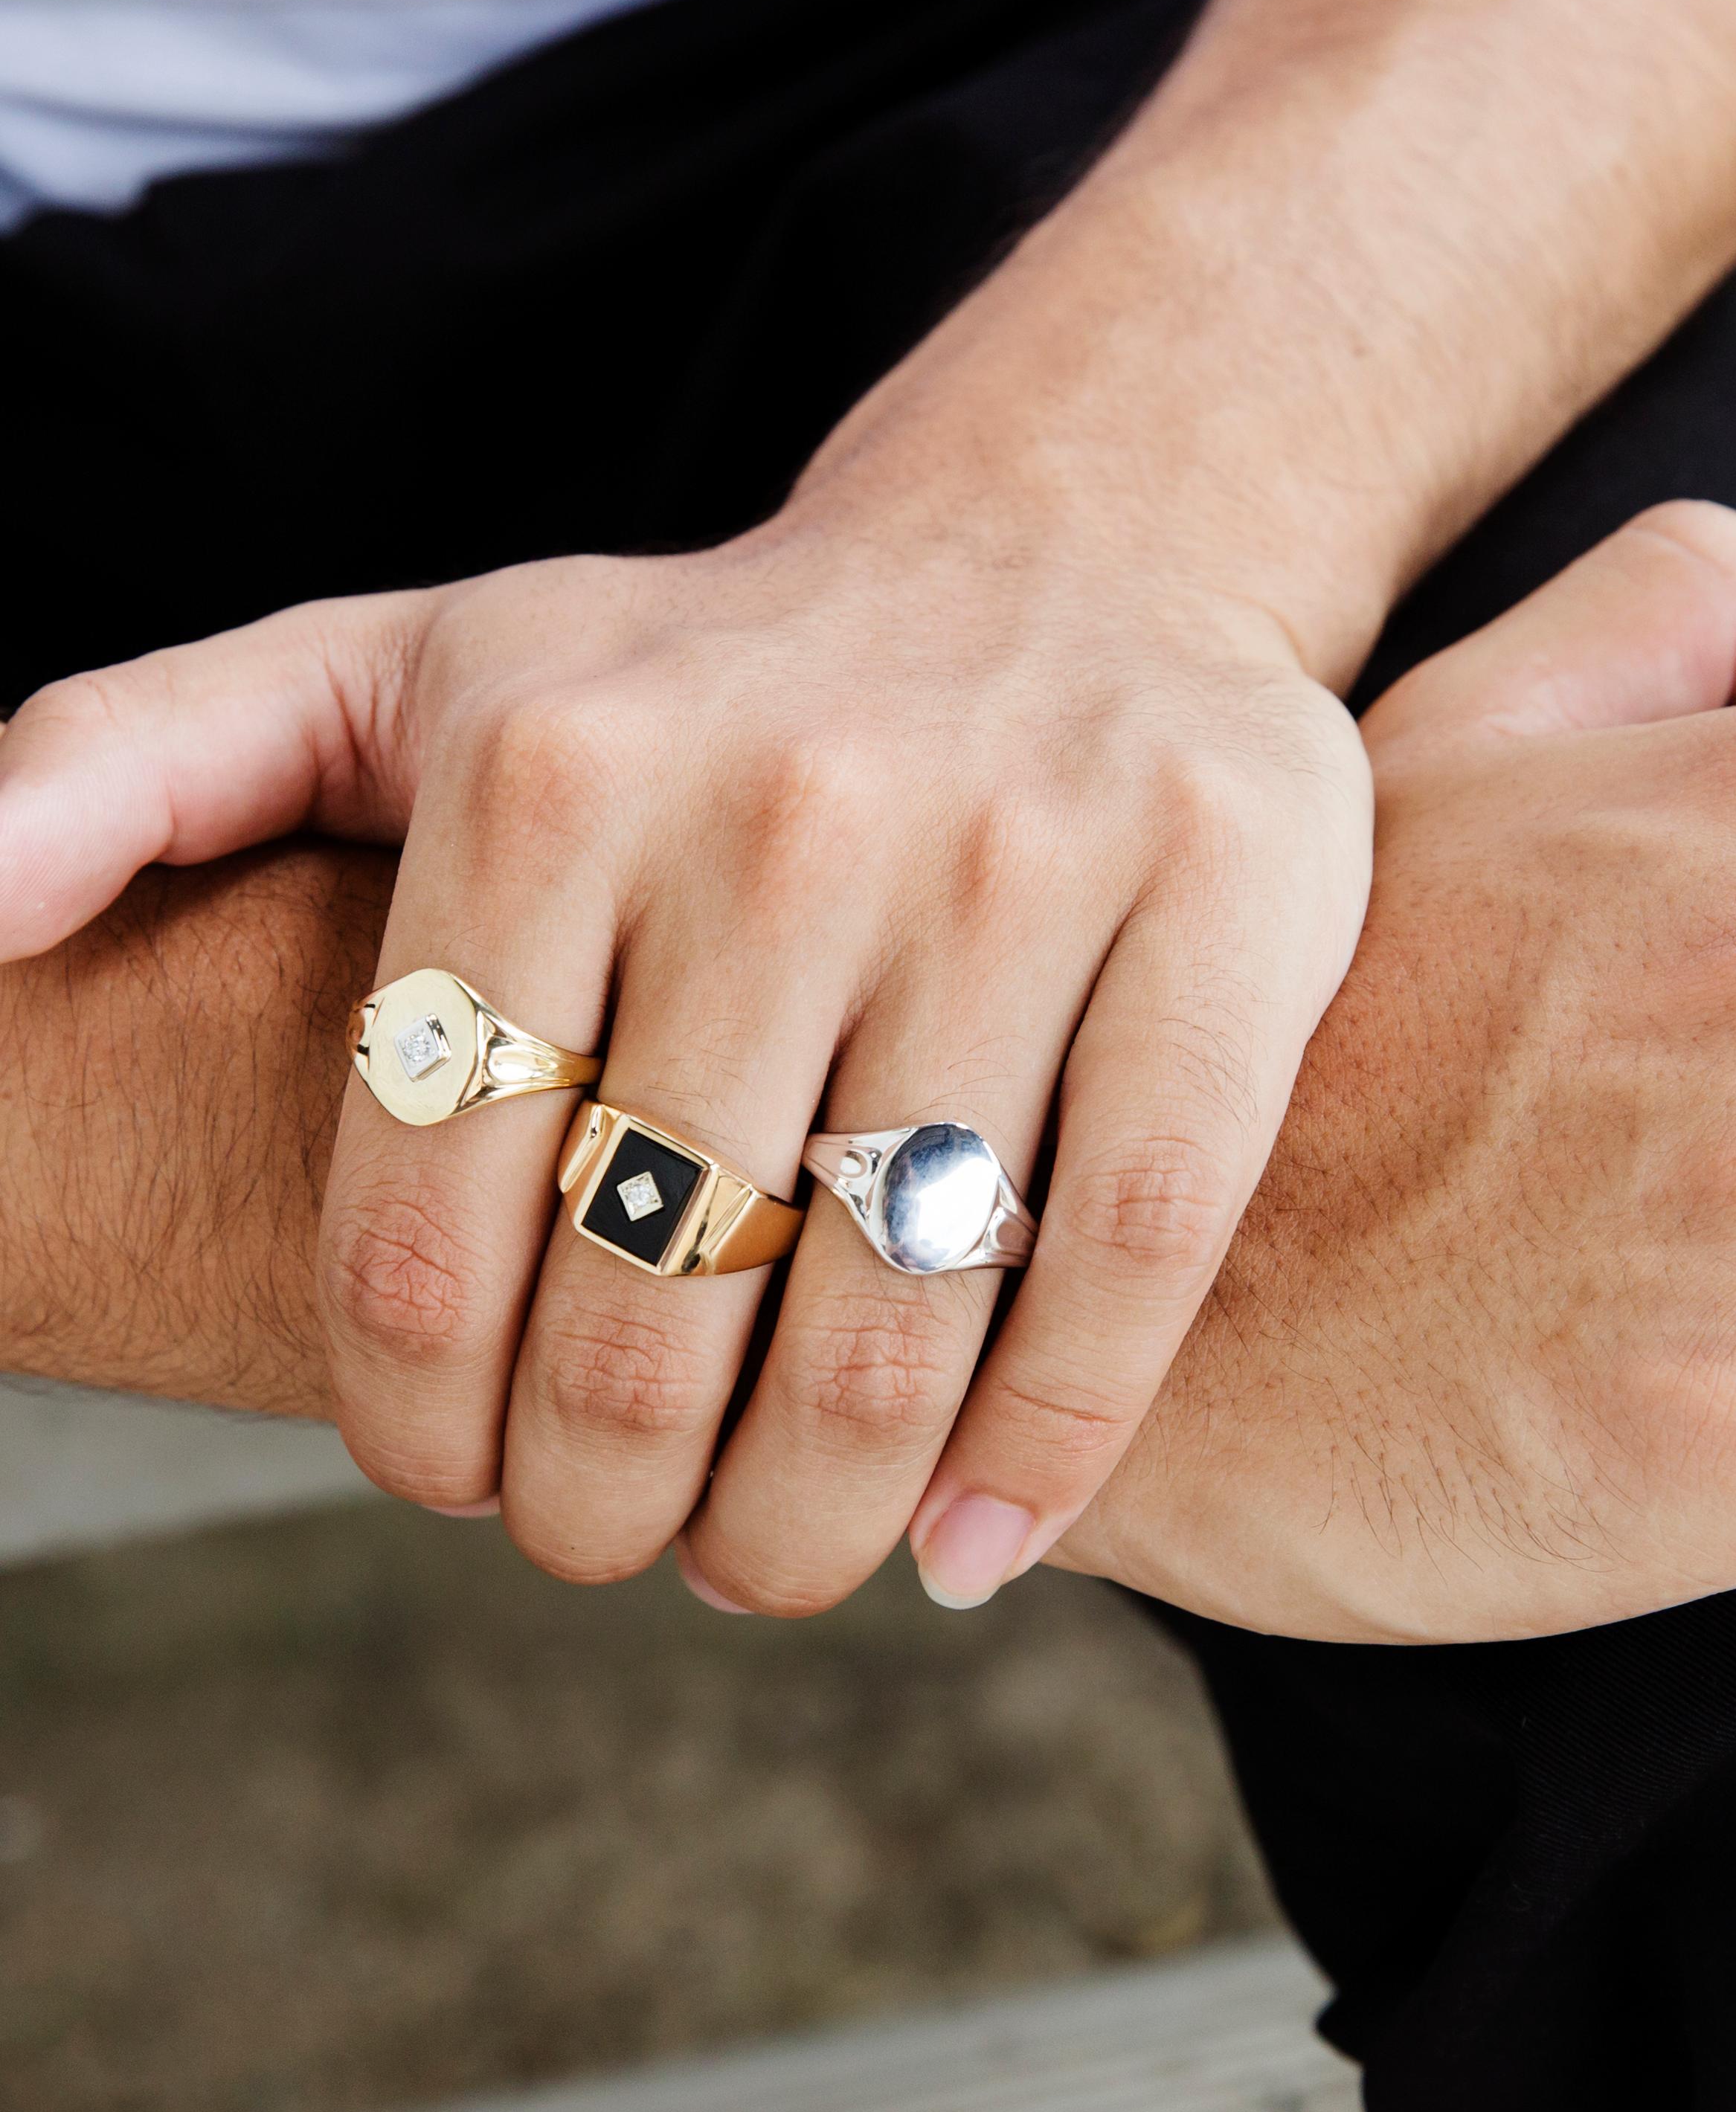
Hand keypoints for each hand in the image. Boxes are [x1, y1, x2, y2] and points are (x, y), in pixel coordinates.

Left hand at [0, 474, 1374, 1608]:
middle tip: (621, 1545)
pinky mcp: (1221, 913)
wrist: (1067, 551)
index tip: (460, 1488)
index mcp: (552, 769)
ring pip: (893, 1307)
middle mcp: (787, 805)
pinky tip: (971, 1543)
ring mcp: (1023, 858)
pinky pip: (1119, 1253)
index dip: (422, 1425)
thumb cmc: (715, 671)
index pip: (436, 1214)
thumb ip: (137, 761)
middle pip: (660, 1296)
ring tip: (773, 1560)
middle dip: (611, 1503)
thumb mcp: (402, 664)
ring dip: (809, 1516)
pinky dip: (1044, 1450)